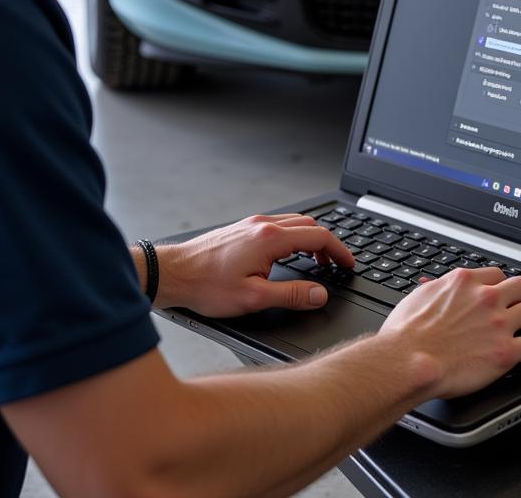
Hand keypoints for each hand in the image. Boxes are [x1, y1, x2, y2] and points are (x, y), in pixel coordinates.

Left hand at [154, 214, 353, 316]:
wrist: (173, 274)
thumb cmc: (207, 286)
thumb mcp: (254, 298)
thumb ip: (292, 294)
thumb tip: (320, 294)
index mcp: (270, 238)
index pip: (318, 235)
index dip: (338, 251)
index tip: (347, 265)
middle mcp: (262, 224)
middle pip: (308, 224)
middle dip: (327, 244)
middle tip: (334, 265)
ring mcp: (251, 224)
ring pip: (293, 222)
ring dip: (310, 239)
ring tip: (315, 261)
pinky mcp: (242, 228)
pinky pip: (277, 225)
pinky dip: (293, 237)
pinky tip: (288, 255)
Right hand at [379, 268, 520, 400]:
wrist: (408, 361)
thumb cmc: (406, 334)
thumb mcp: (418, 298)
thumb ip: (435, 289)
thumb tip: (433, 286)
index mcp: (463, 282)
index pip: (496, 275)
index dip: (501, 287)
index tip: (502, 296)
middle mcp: (485, 298)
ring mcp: (498, 324)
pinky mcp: (505, 352)